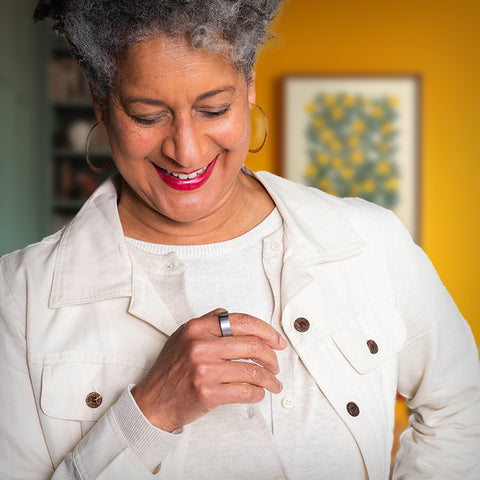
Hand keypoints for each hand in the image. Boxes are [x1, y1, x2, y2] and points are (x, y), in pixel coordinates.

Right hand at [131, 309, 286, 431]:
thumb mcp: (183, 336)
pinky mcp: (209, 393)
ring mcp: (205, 370)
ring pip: (253, 372)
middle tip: (275, 364)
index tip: (277, 340)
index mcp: (198, 328)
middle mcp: (201, 346)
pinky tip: (259, 393)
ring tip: (273, 383)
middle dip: (272, 357)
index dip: (267, 331)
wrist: (153, 402)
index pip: (243, 322)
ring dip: (270, 379)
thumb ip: (208, 322)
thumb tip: (231, 315)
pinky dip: (258, 394)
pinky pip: (246, 391)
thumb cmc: (170, 370)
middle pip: (253, 346)